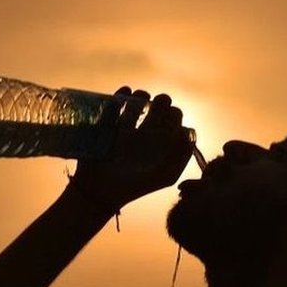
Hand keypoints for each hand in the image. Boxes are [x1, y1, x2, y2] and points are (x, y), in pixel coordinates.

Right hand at [69, 87, 193, 210]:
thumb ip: (181, 155)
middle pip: (158, 108)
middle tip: (158, 105)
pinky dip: (121, 95)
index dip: (174, 115)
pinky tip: (125, 94)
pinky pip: (114, 104)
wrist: (100, 192)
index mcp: (160, 144)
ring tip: (141, 98)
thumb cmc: (135, 186)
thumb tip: (187, 130)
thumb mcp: (165, 176)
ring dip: (142, 95)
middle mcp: (145, 134)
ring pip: (137, 102)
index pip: (173, 120)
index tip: (170, 119)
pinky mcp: (106, 125)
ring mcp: (125, 127)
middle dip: (161, 102)